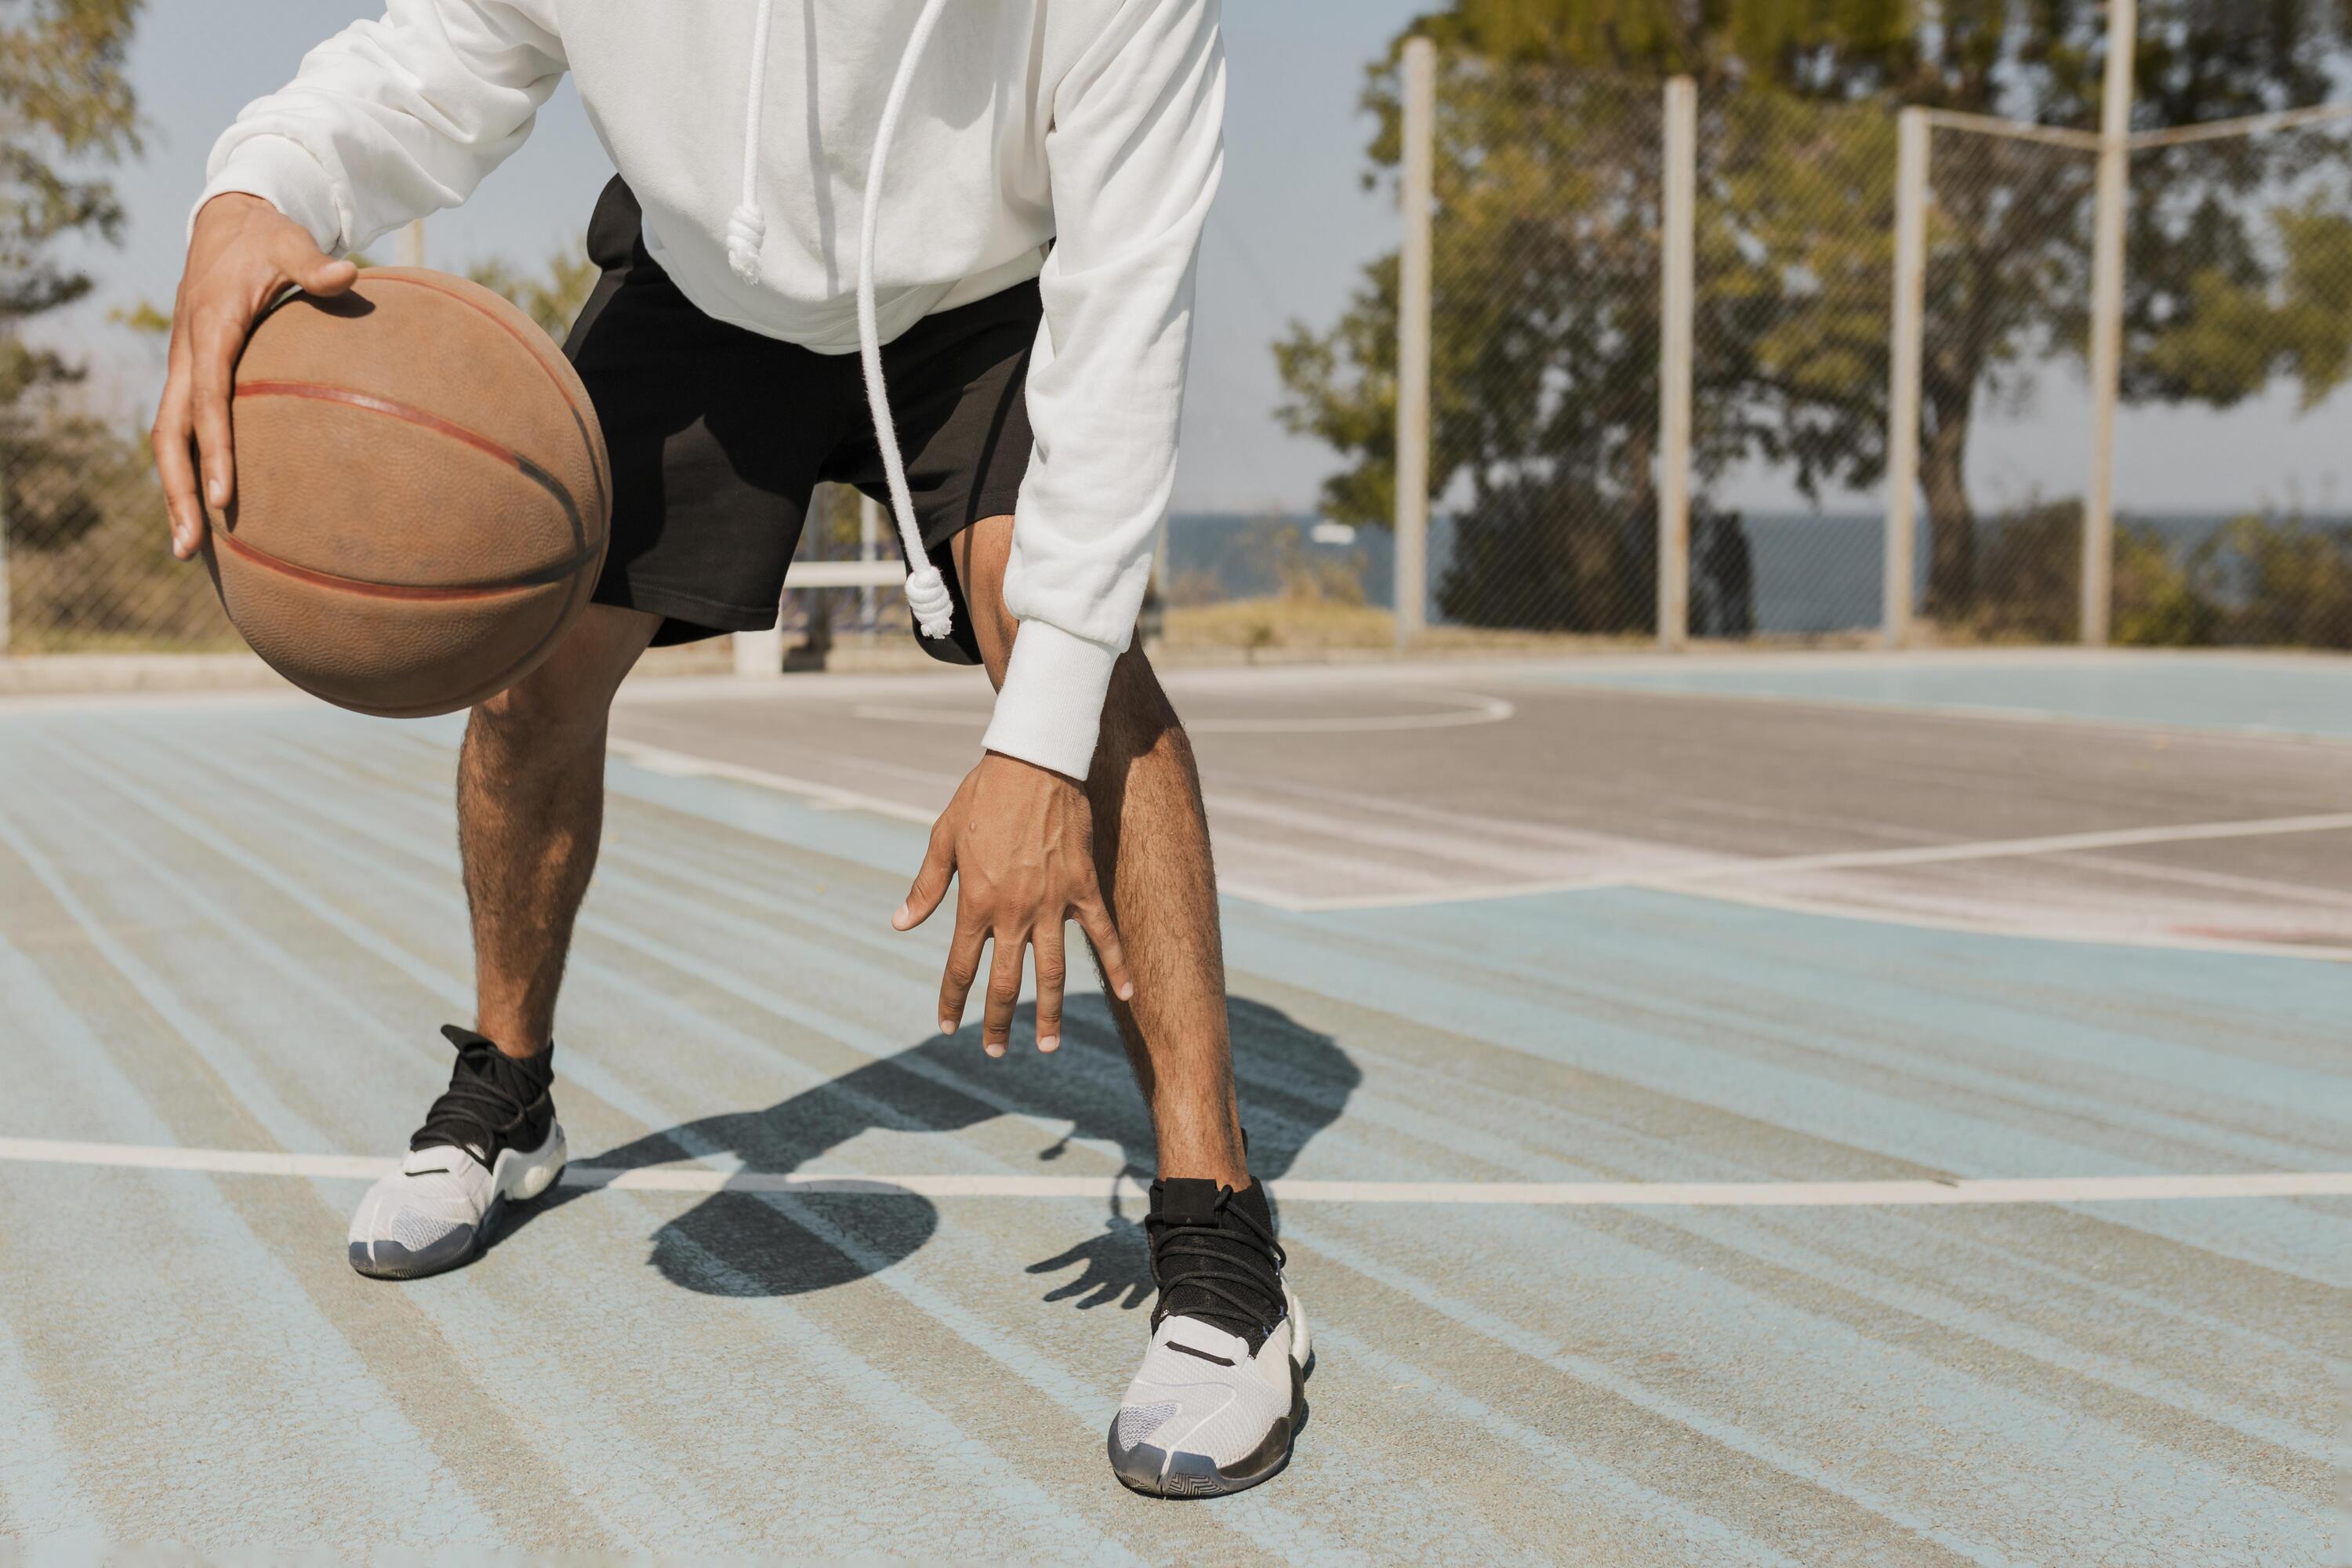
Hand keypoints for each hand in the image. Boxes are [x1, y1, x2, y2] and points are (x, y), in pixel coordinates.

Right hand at [151, 193, 358, 560]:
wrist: (227, 222)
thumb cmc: (267, 239)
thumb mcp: (291, 243)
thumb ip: (316, 265)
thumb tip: (350, 276)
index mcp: (209, 329)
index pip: (208, 400)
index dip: (214, 449)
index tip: (224, 495)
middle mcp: (187, 355)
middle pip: (170, 435)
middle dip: (177, 491)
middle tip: (190, 547)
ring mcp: (184, 368)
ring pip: (169, 439)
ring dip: (175, 493)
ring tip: (189, 550)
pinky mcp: (191, 376)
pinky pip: (182, 431)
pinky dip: (187, 470)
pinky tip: (205, 512)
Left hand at [895, 751, 1133, 1056]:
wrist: (1034, 762)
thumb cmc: (982, 797)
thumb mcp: (943, 839)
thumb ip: (926, 887)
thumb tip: (900, 924)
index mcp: (975, 902)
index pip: (959, 966)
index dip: (952, 1000)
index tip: (947, 1025)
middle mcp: (1014, 912)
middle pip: (1005, 982)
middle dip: (997, 1021)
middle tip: (995, 1052)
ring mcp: (1052, 903)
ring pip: (1052, 972)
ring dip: (1050, 1013)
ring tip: (1048, 1046)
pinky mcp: (1084, 888)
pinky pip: (1103, 934)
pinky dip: (1116, 965)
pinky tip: (1128, 994)